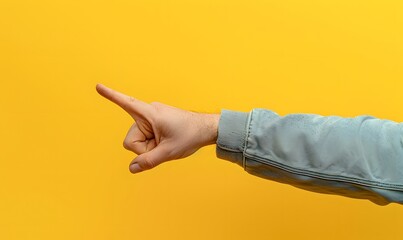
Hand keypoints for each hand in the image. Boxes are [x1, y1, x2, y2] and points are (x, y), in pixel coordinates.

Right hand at [96, 84, 219, 172]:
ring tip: (166, 143)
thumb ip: (148, 161)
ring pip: (138, 140)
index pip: (127, 103)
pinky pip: (145, 137)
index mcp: (151, 114)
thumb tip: (131, 168)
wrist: (206, 129)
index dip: (111, 96)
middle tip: (162, 146)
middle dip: (144, 148)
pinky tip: (165, 141)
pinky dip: (152, 143)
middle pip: (132, 139)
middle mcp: (149, 112)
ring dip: (149, 146)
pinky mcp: (155, 122)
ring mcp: (152, 117)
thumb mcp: (169, 152)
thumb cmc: (190, 136)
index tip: (97, 86)